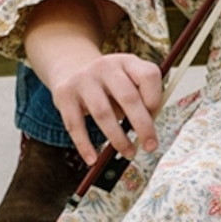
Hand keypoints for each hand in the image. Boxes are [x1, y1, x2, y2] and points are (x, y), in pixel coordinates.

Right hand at [44, 48, 163, 164]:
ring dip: (118, 138)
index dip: (156, 99)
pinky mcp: (64, 94)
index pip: (149, 76)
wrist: (71, 69)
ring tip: (128, 153)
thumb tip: (148, 133)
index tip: (156, 118)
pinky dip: (84, 145)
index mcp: (128, 62)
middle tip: (150, 146)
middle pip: (128, 97)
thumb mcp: (128, 80)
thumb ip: (140, 99)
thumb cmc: (109, 84)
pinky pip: (74, 124)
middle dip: (143, 126)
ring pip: (103, 113)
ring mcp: (84, 79)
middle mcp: (106, 67)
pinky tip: (93, 159)